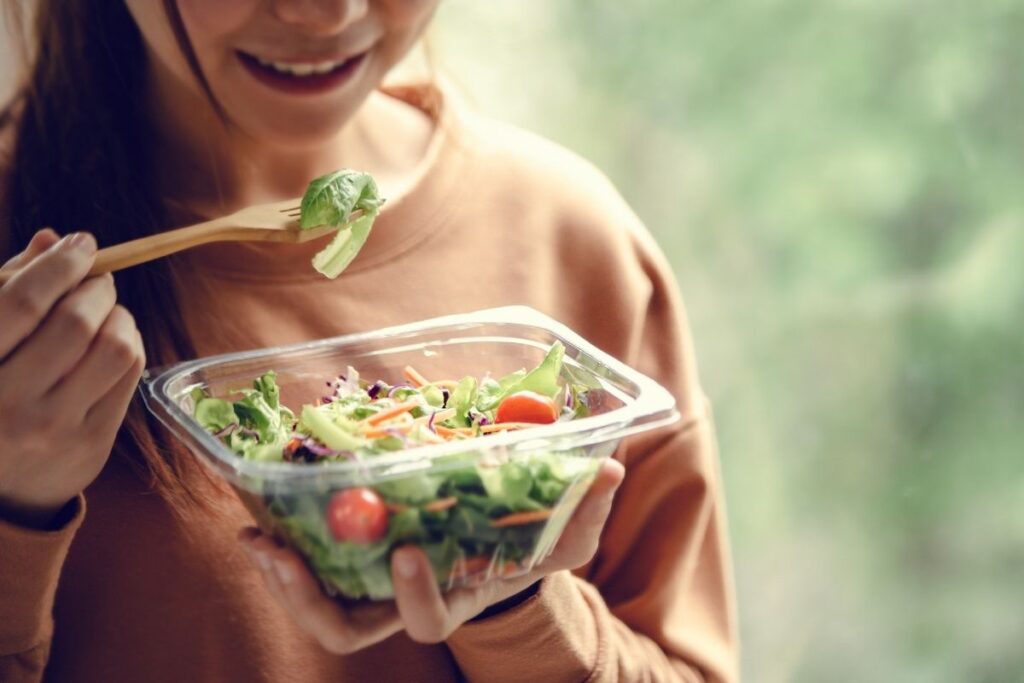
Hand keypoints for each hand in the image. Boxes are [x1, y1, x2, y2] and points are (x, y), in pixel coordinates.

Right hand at [0, 229, 145, 527]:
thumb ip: (9, 289)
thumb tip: (52, 240)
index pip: (21, 302)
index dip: (59, 264)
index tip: (81, 244)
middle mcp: (8, 402)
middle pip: (75, 323)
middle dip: (96, 288)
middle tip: (97, 279)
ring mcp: (53, 427)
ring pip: (114, 349)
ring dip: (120, 316)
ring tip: (106, 312)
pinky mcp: (92, 443)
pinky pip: (130, 375)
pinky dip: (131, 344)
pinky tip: (114, 341)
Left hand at [238, 458, 625, 651]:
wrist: (498, 544)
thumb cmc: (531, 544)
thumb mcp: (564, 532)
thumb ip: (586, 508)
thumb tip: (610, 470)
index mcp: (455, 598)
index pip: (427, 621)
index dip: (414, 594)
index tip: (406, 551)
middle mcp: (406, 601)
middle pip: (348, 629)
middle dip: (309, 600)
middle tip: (279, 554)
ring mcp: (375, 584)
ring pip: (318, 605)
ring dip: (280, 575)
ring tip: (255, 536)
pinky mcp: (355, 557)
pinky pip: (312, 560)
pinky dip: (284, 538)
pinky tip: (263, 505)